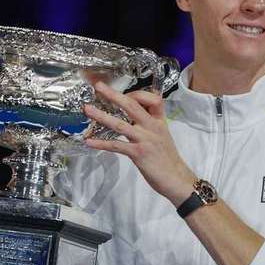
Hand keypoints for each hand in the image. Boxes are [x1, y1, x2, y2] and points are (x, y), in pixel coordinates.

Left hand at [83, 82, 196, 205]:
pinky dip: (101, 143)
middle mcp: (152, 127)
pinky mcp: (138, 153)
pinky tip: (90, 141)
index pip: (152, 98)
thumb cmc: (167, 157)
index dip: (137, 93)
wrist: (176, 178)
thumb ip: (150, 122)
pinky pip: (116, 146)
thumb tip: (134, 113)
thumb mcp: (163, 134)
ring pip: (120, 124)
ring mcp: (145, 139)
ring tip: (87, 109)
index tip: (124, 94)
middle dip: (114, 95)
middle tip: (99, 87)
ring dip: (102, 116)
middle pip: (132, 105)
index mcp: (159, 121)